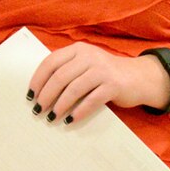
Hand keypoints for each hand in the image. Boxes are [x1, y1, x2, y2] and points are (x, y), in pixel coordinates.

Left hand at [27, 43, 169, 124]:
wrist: (139, 77)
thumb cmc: (106, 74)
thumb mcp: (86, 65)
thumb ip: (68, 70)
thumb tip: (40, 92)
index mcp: (78, 49)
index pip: (50, 62)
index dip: (38, 80)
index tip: (30, 96)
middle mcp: (89, 56)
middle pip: (60, 77)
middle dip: (46, 96)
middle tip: (38, 110)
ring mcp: (102, 70)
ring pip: (73, 89)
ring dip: (60, 106)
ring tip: (52, 118)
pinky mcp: (113, 85)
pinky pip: (91, 101)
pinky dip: (78, 112)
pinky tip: (70, 120)